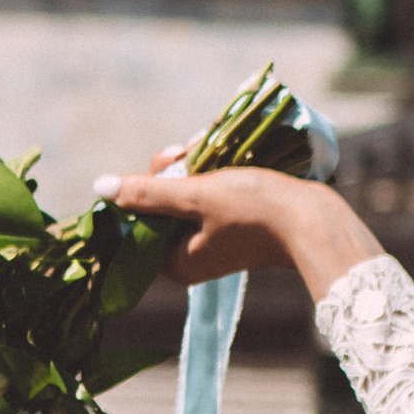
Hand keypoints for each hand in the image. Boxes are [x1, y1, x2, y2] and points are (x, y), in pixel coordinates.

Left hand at [99, 150, 382, 296]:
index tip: (172, 162)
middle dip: (171, 174)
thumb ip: (146, 193)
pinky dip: (207, 179)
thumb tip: (100, 187)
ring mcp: (208, 245)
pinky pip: (202, 200)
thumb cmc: (255, 210)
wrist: (313, 219)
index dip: (147, 184)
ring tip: (209, 151)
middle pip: (157, 206)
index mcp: (174, 263)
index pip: (137, 217)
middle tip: (191, 152)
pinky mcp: (228, 231)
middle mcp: (188, 259)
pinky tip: (220, 161)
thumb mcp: (196, 195)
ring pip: (180, 197)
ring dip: (190, 170)